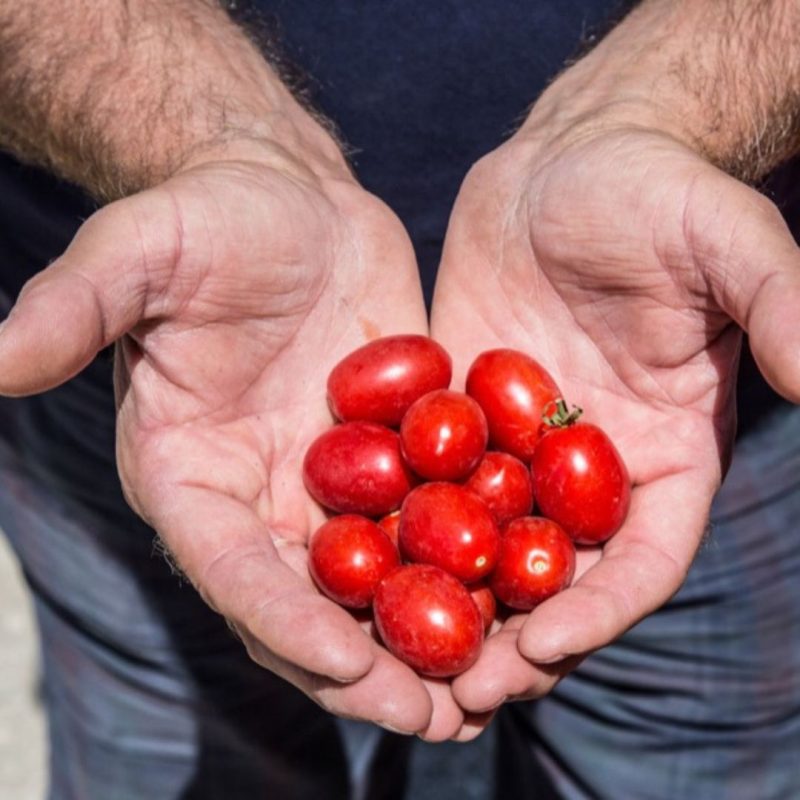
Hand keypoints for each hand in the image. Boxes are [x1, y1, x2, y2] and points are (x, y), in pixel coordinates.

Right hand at [0, 140, 465, 737]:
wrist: (288, 201)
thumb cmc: (208, 219)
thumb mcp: (139, 252)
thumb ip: (75, 310)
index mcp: (192, 475)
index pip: (229, 566)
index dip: (277, 618)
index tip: (341, 663)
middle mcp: (262, 499)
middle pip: (310, 603)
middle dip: (367, 666)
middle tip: (435, 717)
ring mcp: (335, 486)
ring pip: (381, 583)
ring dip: (431, 638)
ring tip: (492, 688)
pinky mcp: (398, 458)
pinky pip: (437, 522)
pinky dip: (476, 566)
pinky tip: (527, 598)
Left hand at [431, 111, 799, 713]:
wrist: (570, 159)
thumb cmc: (657, 192)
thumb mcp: (726, 241)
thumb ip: (779, 308)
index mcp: (661, 454)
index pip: (641, 558)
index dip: (602, 609)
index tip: (547, 647)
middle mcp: (587, 466)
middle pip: (556, 574)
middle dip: (513, 635)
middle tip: (457, 687)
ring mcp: (515, 445)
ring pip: (482, 541)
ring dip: (448, 599)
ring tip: (396, 647)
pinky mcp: (456, 413)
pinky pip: (426, 477)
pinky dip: (399, 521)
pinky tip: (357, 557)